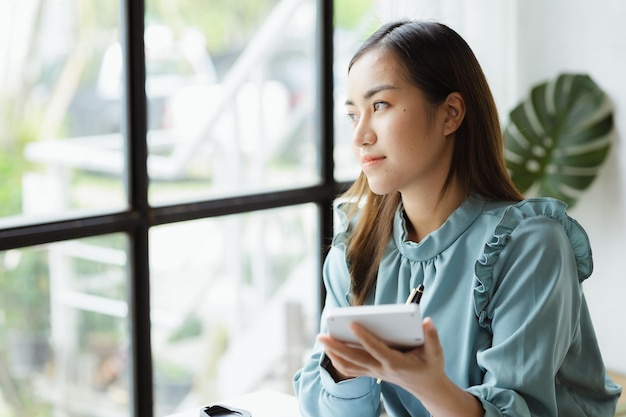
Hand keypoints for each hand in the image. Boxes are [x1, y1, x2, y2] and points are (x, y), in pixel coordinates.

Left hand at [318, 317, 483, 416]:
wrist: (427, 387)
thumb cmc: (430, 366)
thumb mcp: (436, 352)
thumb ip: (432, 336)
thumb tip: (426, 321)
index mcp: (396, 363)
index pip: (375, 349)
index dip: (363, 337)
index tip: (352, 323)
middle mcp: (382, 369)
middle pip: (354, 359)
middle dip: (336, 347)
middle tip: (322, 335)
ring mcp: (375, 372)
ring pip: (349, 366)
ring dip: (333, 354)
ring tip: (322, 340)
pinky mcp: (372, 372)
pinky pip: (350, 369)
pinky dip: (338, 360)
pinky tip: (331, 349)